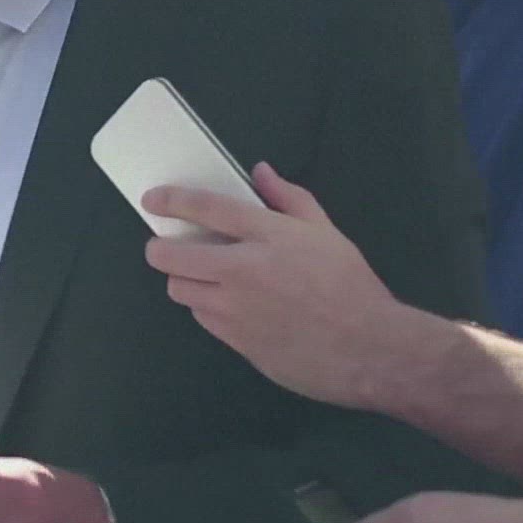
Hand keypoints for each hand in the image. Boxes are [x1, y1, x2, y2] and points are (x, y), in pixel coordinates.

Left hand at [142, 163, 420, 411]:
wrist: (369, 349)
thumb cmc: (350, 285)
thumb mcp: (326, 232)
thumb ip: (290, 198)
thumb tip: (261, 172)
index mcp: (268, 236)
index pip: (206, 208)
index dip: (172, 200)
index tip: (152, 199)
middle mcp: (243, 270)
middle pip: (171, 256)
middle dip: (159, 249)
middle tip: (166, 247)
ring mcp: (236, 310)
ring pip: (180, 290)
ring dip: (185, 280)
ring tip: (204, 277)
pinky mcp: (236, 341)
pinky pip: (203, 318)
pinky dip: (207, 308)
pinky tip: (228, 305)